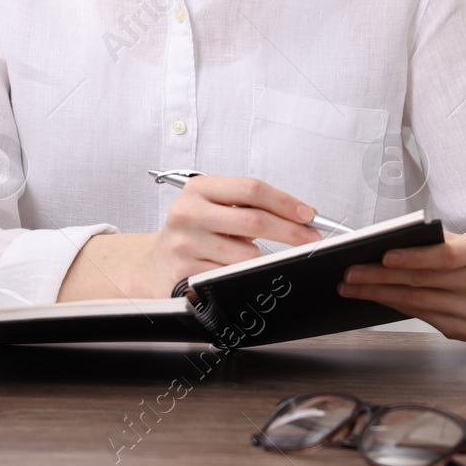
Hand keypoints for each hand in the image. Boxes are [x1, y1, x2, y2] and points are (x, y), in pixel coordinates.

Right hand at [57, 176, 322, 300]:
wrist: (154, 266)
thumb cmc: (194, 234)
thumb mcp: (214, 209)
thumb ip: (249, 207)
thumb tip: (299, 217)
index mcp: (199, 188)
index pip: (252, 188)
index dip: (285, 202)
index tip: (309, 214)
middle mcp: (188, 212)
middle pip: (254, 219)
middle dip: (290, 231)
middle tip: (311, 239)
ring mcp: (184, 243)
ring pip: (245, 254)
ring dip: (255, 259)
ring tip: (237, 254)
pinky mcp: (183, 273)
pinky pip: (230, 276)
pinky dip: (236, 275)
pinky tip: (223, 269)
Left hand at [337, 231, 465, 340]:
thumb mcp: (464, 243)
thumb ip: (432, 242)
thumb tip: (383, 244)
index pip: (444, 255)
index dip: (413, 257)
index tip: (383, 256)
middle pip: (423, 281)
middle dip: (380, 277)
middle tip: (350, 272)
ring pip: (417, 303)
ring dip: (378, 294)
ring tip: (352, 286)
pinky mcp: (464, 331)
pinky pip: (421, 317)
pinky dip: (394, 306)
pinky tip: (375, 298)